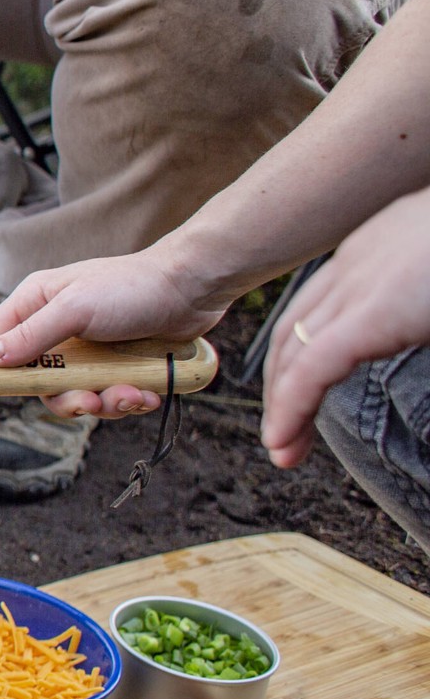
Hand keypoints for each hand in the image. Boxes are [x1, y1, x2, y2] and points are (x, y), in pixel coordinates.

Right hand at [0, 246, 225, 419]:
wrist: (194, 288)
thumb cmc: (132, 286)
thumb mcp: (75, 308)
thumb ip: (31, 335)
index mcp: (35, 304)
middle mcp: (56, 328)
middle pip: (37, 381)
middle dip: (66, 398)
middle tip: (90, 402)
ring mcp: (87, 349)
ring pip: (75, 393)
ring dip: (104, 402)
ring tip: (131, 395)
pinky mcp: (116, 364)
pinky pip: (108, 395)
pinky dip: (128, 400)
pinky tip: (147, 392)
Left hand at [260, 188, 429, 466]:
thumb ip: (417, 310)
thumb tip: (417, 330)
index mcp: (380, 247)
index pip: (319, 306)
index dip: (301, 355)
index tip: (300, 397)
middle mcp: (361, 258)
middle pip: (296, 329)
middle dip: (283, 384)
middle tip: (282, 438)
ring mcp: (365, 278)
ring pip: (296, 349)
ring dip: (283, 404)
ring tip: (282, 451)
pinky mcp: (379, 308)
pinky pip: (314, 364)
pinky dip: (293, 405)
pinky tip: (282, 440)